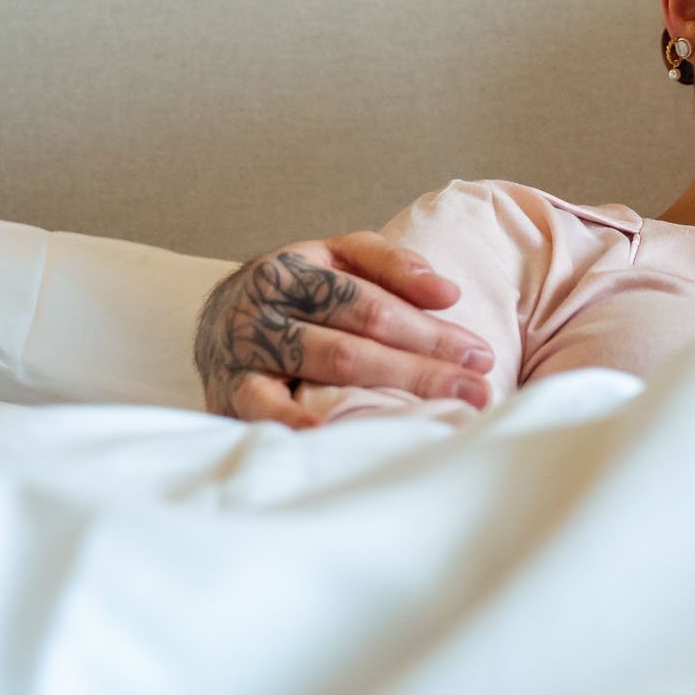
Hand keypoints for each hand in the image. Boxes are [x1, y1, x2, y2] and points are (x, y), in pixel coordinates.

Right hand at [193, 231, 494, 425]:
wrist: (216, 319)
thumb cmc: (297, 289)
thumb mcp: (336, 256)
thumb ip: (391, 264)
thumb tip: (447, 293)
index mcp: (293, 271)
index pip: (370, 304)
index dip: (427, 330)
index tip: (478, 353)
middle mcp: (261, 311)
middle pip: (352, 345)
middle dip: (421, 369)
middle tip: (476, 389)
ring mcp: (241, 356)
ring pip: (321, 374)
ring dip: (383, 397)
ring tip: (433, 418)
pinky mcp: (227, 396)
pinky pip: (264, 412)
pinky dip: (296, 424)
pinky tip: (332, 437)